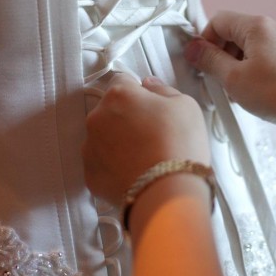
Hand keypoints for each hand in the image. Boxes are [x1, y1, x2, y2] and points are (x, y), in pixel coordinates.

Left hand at [82, 74, 209, 205]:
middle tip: (150, 134)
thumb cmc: (180, 143)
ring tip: (143, 158)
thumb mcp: (185, 105)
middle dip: (126, 117)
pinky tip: (134, 174)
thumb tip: (148, 85)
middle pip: (110, 110)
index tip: (152, 107)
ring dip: (117, 141)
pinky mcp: (89, 176)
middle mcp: (97, 117)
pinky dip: (113, 167)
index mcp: (118, 95)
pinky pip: (101, 164)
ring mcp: (89, 148)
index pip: (122, 81)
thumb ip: (162, 89)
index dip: (138, 92)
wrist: (168, 194)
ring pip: (102, 137)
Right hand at [184, 11, 275, 129]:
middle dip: (221, 57)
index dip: (204, 42)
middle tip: (218, 80)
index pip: (217, 21)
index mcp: (257, 26)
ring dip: (237, 68)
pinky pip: (265, 60)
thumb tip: (194, 49)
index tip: (201, 61)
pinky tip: (256, 96)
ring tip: (238, 92)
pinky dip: (254, 74)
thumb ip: (209, 61)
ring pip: (249, 50)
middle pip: (233, 35)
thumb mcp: (234, 79)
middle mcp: (273, 29)